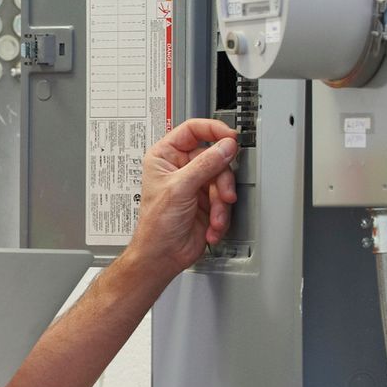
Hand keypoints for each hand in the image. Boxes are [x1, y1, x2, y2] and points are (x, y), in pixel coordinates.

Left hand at [126, 118, 240, 276]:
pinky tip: (211, 226)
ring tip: (214, 217)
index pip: (193, 130)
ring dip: (221, 203)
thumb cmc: (156, 225)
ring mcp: (195, 185)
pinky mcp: (207, 202)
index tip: (229, 137)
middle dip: (220, 181)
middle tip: (223, 194)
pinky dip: (221, 215)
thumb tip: (225, 146)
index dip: (213, 130)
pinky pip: (225, 200)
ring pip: (223, 180)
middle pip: (215, 158)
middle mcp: (181, 168)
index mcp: (165, 156)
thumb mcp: (180, 189)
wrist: (162, 256)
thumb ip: (205, 164)